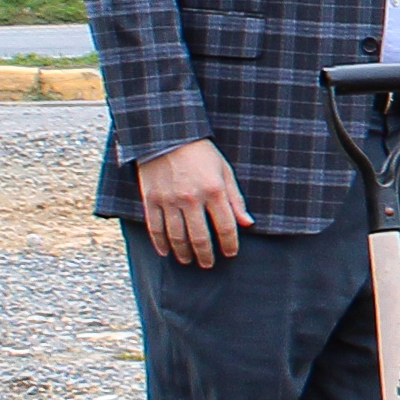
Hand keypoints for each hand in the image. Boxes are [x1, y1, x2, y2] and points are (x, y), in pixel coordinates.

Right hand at [134, 139, 248, 266]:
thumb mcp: (224, 171)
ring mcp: (169, 200)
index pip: (226, 227)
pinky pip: (155, 228)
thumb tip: (247, 224)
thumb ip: (236, 199)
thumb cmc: (200, 153)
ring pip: (177, 237)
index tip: (230, 253)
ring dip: (184, 253)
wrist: (167, 135)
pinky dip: (161, 244)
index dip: (230, 244)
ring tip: (188, 260)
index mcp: (214, 190)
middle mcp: (192, 198)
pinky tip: (166, 252)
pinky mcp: (151, 199)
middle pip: (200, 238)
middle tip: (208, 264)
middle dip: (206, 255)